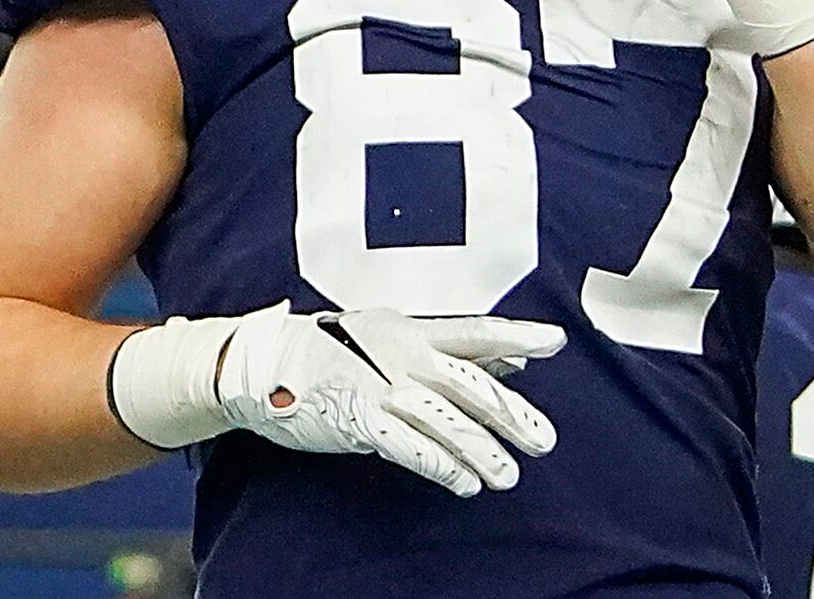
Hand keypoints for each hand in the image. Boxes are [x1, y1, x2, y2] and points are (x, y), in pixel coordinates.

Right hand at [114, 303, 561, 496]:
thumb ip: (450, 346)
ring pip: (445, 420)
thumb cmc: (329, 350)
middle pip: (469, 384)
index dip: (515, 335)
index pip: (473, 331)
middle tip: (545, 441)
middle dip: (510, 414)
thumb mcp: (389, 335)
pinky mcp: (358, 417)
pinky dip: (441, 465)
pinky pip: (408, 445)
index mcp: (409, 331)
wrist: (257, 361)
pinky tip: (463, 483)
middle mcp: (400, 355)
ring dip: (481, 450)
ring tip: (508, 476)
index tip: (556, 341)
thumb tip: (512, 354)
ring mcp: (379, 386)